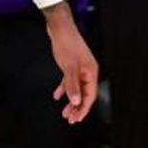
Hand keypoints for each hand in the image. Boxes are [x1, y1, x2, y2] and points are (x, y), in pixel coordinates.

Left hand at [44, 3, 97, 123]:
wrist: (60, 28)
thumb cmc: (66, 45)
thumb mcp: (68, 67)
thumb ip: (72, 84)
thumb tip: (76, 101)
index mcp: (91, 73)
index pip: (90, 96)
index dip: (83, 109)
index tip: (76, 119)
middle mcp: (88, 72)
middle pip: (84, 94)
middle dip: (77, 107)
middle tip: (69, 119)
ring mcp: (79, 68)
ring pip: (76, 89)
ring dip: (70, 100)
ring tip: (64, 112)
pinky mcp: (71, 65)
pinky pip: (69, 81)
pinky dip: (63, 88)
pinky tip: (57, 96)